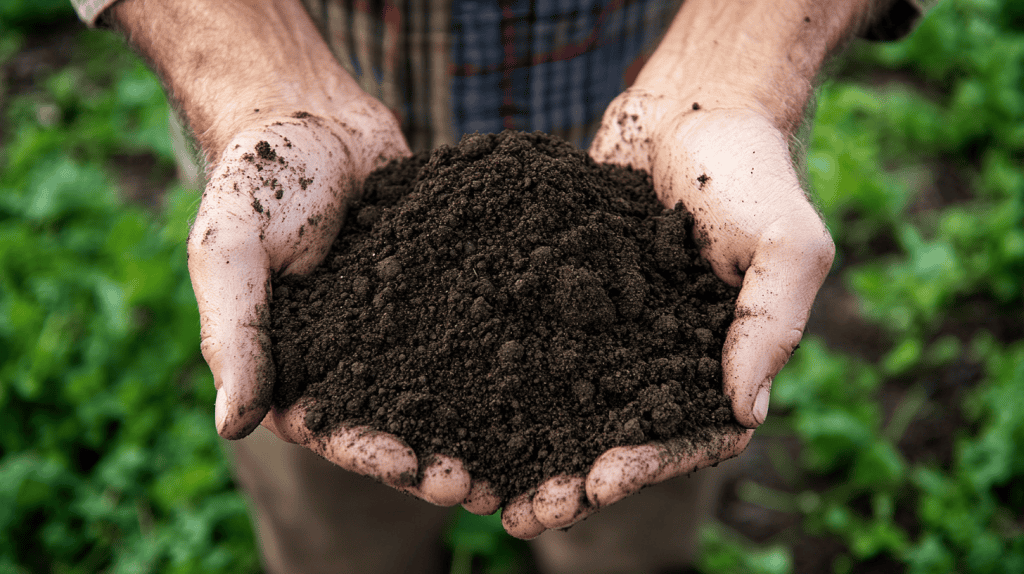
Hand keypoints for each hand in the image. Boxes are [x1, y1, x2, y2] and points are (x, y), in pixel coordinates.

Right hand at [186, 99, 496, 508]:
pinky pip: (475, 330)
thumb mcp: (231, 252)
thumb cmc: (258, 180)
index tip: (418, 472)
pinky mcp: (444, 294)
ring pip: (445, 391)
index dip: (374, 456)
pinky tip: (546, 378)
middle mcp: (353, 361)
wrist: (314, 116)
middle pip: (398, 427)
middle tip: (483, 486)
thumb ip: (234, 335)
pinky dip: (505, 356)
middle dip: (438, 459)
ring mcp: (402, 331)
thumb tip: (232, 426)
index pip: (333, 430)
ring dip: (480, 428)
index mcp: (295, 367)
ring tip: (524, 460)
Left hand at [499, 88, 832, 537]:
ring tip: (488, 486)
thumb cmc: (750, 173)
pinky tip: (464, 405)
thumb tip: (749, 411)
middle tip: (527, 511)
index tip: (597, 483)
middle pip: (621, 438)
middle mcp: (665, 360)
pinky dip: (507, 381)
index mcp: (722, 363)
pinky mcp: (571, 300)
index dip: (645, 466)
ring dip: (534, 449)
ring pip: (572, 406)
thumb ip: (770, 325)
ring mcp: (616, 333)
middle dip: (575, 478)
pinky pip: (539, 347)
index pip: (689, 437)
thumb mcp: (786, 245)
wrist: (691, 108)